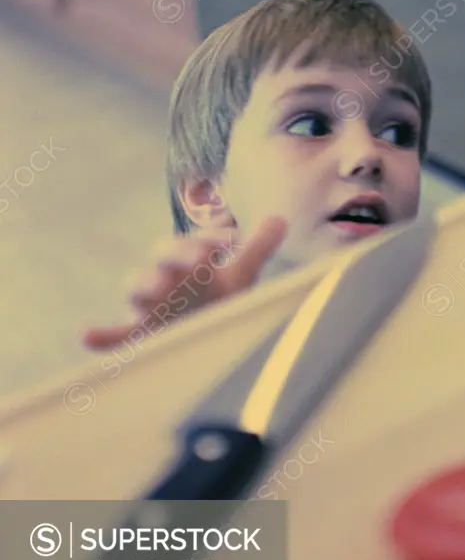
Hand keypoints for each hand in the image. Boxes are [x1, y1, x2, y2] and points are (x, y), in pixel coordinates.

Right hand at [82, 216, 287, 350]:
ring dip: (145, 284)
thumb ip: (256, 249)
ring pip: (137, 287)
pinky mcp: (139, 335)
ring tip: (157, 288)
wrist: (199, 341)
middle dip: (179, 253)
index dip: (211, 238)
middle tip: (200, 260)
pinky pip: (116, 334)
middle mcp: (166, 277)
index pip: (195, 240)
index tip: (232, 240)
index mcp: (188, 260)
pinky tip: (87, 334)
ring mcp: (150, 305)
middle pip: (162, 255)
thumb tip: (280, 219)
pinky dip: (102, 335)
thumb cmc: (215, 304)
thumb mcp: (239, 277)